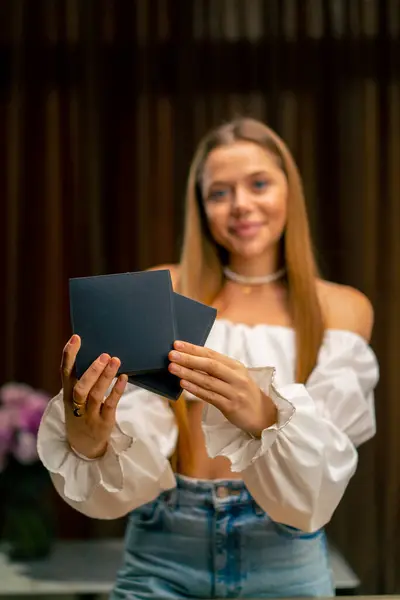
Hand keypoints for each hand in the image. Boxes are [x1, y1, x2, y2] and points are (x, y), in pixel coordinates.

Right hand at [60, 335, 127, 458]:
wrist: (84, 446)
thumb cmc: (81, 413)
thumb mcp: (75, 398)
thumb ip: (82, 378)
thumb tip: (97, 353)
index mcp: (68, 394)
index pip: (65, 372)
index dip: (69, 355)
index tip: (76, 338)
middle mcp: (76, 405)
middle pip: (80, 387)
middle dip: (91, 371)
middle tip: (104, 355)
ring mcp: (89, 415)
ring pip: (95, 395)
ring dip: (105, 377)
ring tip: (115, 361)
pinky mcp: (103, 422)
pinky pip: (110, 405)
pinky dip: (117, 390)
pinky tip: (124, 377)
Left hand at [168, 341, 276, 437]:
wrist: (263, 415)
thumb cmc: (244, 393)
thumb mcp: (235, 377)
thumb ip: (218, 369)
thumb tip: (191, 359)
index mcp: (236, 366)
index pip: (212, 354)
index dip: (194, 348)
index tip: (177, 344)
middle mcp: (236, 377)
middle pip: (210, 365)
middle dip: (189, 359)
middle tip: (171, 354)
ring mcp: (234, 392)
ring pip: (207, 381)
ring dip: (188, 373)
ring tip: (172, 368)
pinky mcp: (231, 406)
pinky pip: (210, 396)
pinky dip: (195, 389)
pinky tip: (183, 384)